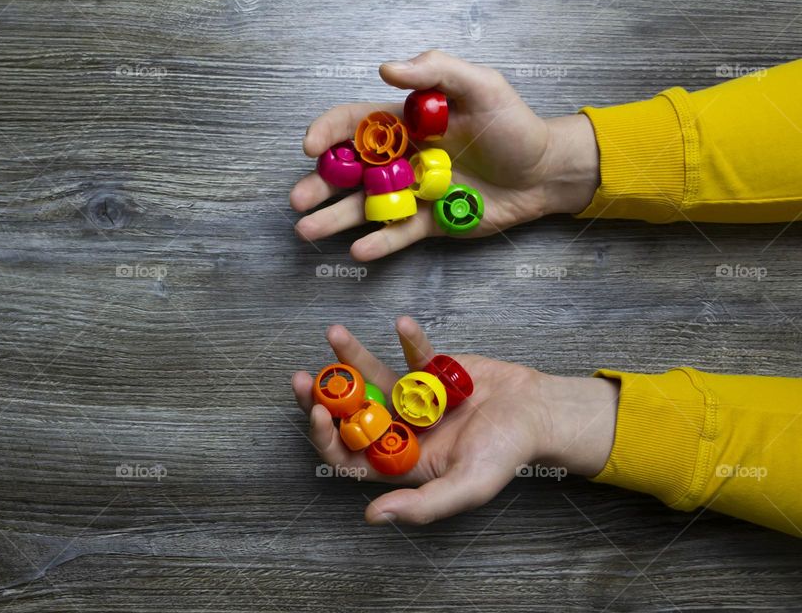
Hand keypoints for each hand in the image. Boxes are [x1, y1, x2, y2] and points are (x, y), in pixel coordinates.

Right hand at [291, 50, 600, 260]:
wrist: (544, 172)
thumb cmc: (514, 126)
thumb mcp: (481, 86)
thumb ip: (436, 72)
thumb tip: (386, 69)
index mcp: (405, 122)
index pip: (356, 123)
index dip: (329, 132)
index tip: (312, 147)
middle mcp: (401, 157)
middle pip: (350, 170)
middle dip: (320, 184)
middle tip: (298, 199)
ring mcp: (412, 192)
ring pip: (365, 206)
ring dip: (334, 218)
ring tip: (307, 230)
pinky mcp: (429, 222)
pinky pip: (397, 233)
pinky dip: (378, 243)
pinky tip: (358, 251)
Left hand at [292, 317, 618, 524]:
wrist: (537, 413)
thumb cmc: (505, 454)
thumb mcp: (467, 486)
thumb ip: (423, 505)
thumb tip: (372, 517)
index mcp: (399, 461)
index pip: (349, 456)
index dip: (327, 438)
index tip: (318, 413)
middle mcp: (399, 429)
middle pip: (349, 413)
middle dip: (324, 395)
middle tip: (303, 378)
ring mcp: (411, 397)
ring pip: (372, 376)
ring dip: (352, 356)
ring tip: (336, 333)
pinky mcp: (429, 369)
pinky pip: (412, 352)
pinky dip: (409, 338)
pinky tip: (402, 324)